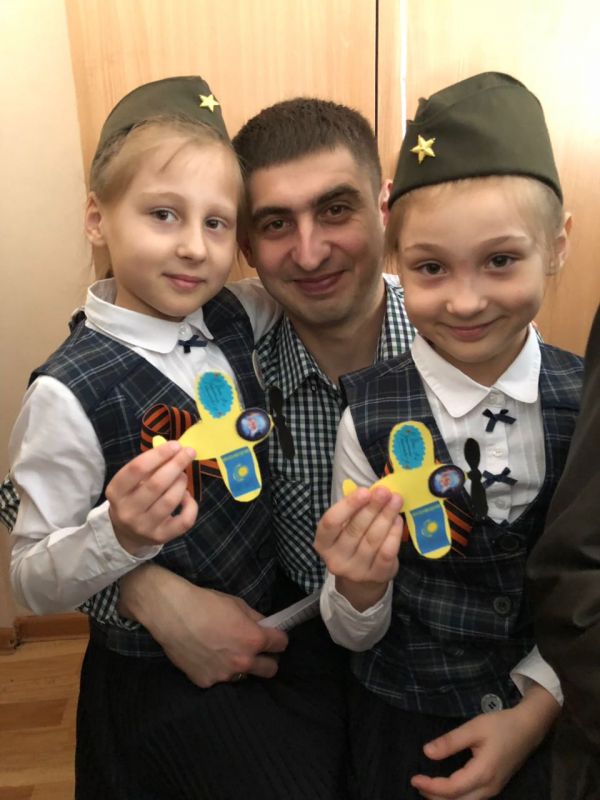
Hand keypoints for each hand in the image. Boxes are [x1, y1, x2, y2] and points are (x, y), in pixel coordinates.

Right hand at [106, 442, 197, 553]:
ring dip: (181, 483)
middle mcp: (127, 511)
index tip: (175, 445)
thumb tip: (175, 449)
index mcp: (115, 492)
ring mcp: (144, 527)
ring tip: (182, 475)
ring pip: (170, 500)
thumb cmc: (132, 497)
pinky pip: (184, 520)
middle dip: (176, 464)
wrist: (126, 533)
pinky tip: (187, 496)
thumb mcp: (130, 482)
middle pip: (156, 484)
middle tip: (188, 453)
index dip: (159, 454)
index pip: (137, 469)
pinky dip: (190, 505)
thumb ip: (148, 467)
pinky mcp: (161, 537)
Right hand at [119, 564, 288, 687]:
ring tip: (227, 652)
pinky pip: (220, 679)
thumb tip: (265, 626)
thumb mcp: (237, 604)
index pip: (282, 644)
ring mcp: (224, 675)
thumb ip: (255, 619)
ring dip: (242, 666)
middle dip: (268, 658)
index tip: (273, 636)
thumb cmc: (205, 603)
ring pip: (245, 676)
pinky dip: (219, 670)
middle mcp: (243, 662)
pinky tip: (208, 656)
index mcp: (254, 640)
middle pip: (271, 669)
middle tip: (256, 649)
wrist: (172, 613)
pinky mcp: (206, 682)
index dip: (278, 638)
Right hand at [315, 486, 402, 610]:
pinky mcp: (377, 576)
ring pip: (372, 540)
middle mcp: (336, 559)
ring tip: (396, 501)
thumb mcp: (345, 527)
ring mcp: (356, 571)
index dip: (348, 505)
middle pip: (355, 529)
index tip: (365, 491)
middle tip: (385, 491)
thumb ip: (354, 510)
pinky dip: (394, 534)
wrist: (361, 579)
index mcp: (323, 543)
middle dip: (372, 507)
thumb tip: (372, 491)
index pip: (331, 522)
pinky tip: (398, 521)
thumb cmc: (352, 542)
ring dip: (386, 517)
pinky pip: (386, 553)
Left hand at [411, 685, 559, 798]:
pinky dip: (455, 797)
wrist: (528, 729)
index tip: (414, 778)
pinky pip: (471, 799)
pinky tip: (446, 789)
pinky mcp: (494, 787)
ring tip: (427, 787)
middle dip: (435, 798)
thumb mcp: (474, 728)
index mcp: (483, 773)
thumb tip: (427, 752)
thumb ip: (450, 742)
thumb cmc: (501, 725)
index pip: (452, 788)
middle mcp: (489, 788)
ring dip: (445, 799)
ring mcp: (493, 790)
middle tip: (417, 784)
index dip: (431, 787)